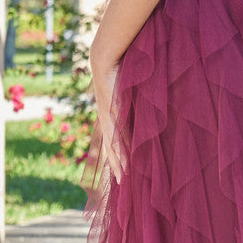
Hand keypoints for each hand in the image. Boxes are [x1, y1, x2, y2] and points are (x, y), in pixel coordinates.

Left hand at [91, 59, 124, 182]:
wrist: (104, 60)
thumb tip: (138, 108)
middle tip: (120, 182)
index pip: (113, 141)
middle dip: (116, 165)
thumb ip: (128, 103)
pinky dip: (120, 146)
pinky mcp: (112, 111)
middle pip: (110, 148)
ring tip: (123, 175)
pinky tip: (124, 157)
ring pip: (113, 144)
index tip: (121, 169)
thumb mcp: (124, 92)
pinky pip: (117, 132)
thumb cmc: (117, 72)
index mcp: (108, 116)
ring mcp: (108, 116)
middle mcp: (106, 120)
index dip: (116, 156)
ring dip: (118, 161)